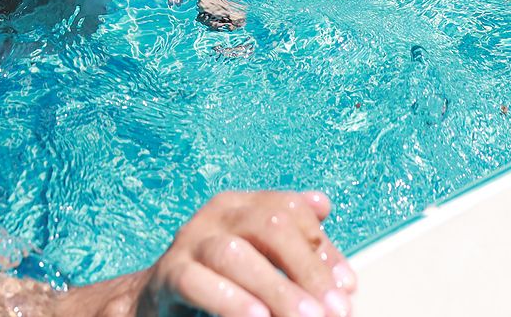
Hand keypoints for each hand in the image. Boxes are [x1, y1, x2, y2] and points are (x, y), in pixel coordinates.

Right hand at [134, 190, 356, 316]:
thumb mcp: (263, 258)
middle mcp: (216, 215)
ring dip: (275, 288)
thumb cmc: (223, 279)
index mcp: (242, 204)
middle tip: (333, 310)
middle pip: (268, 226)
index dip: (323, 247)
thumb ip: (295, 241)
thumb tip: (324, 206)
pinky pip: (197, 282)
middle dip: (306, 269)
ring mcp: (190, 242)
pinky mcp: (170, 274)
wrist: (163, 300)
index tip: (347, 288)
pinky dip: (229, 301)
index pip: (290, 209)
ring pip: (235, 256)